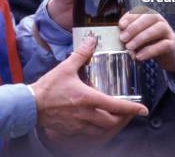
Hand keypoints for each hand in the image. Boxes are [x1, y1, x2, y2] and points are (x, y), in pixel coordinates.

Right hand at [30, 37, 146, 141]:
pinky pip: (91, 134)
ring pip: (103, 130)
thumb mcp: (66, 67)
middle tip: (130, 112)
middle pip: (113, 122)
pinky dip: (99, 130)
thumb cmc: (48, 87)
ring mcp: (79, 125)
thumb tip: (91, 40)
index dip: (132, 109)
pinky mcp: (72, 130)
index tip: (143, 110)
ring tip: (117, 117)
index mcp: (88, 99)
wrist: (31, 105)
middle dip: (124, 119)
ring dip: (113, 125)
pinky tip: (98, 122)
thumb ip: (81, 54)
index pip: (116, 106)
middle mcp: (86, 115)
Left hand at [119, 10, 174, 74]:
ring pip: (157, 29)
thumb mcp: (139, 37)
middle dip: (134, 27)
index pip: (140, 11)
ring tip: (130, 47)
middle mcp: (160, 20)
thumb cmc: (152, 42)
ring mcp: (168, 31)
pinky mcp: (172, 44)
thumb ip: (130, 36)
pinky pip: (163, 45)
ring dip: (141, 38)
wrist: (171, 54)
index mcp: (150, 15)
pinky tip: (139, 56)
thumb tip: (122, 40)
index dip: (130, 17)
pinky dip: (149, 51)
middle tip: (123, 38)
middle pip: (149, 18)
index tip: (121, 25)